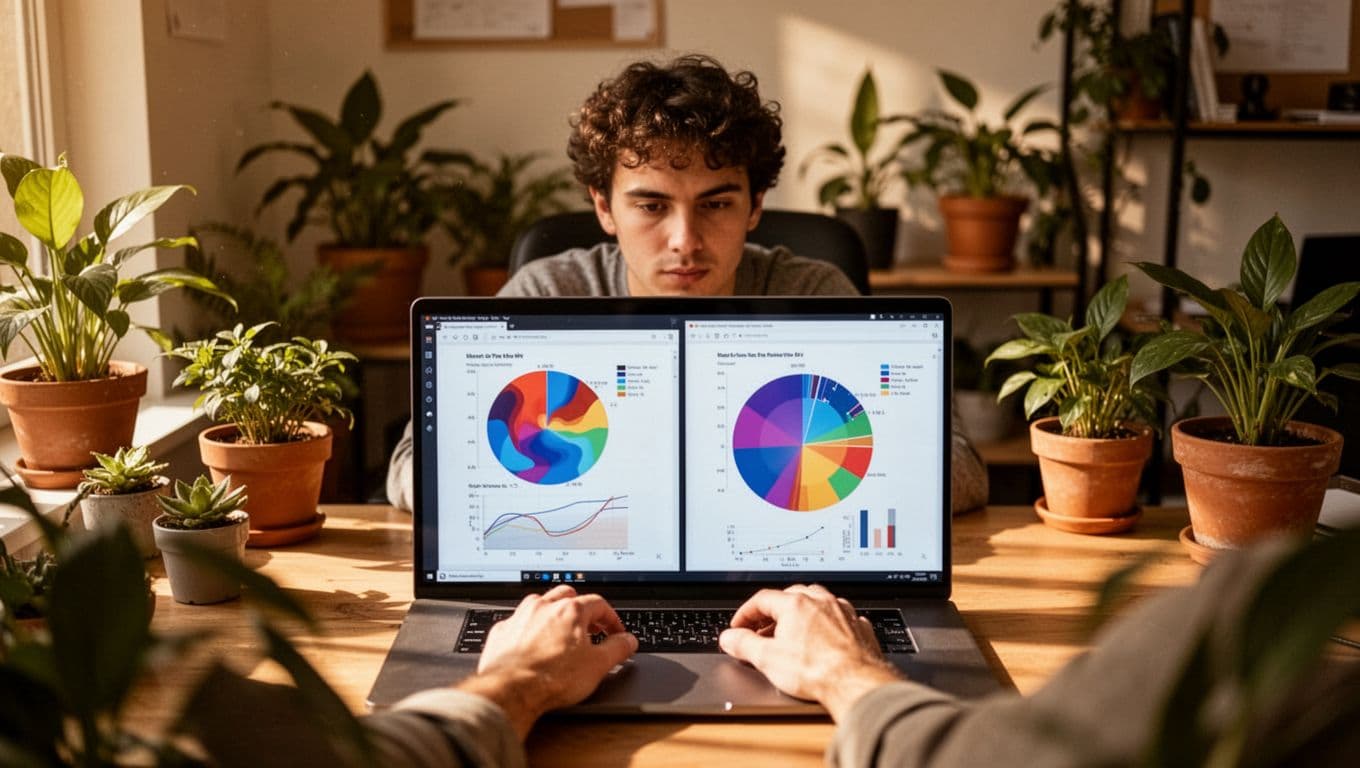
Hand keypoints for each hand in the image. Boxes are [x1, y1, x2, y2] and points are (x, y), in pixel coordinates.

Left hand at [456, 585, 636, 737]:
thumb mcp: (597, 666)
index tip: (615, 632)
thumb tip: (628, 641)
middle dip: (582, 609)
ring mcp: (520, 617)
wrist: (511, 691)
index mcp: (570, 611)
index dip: (611, 618)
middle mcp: (544, 607)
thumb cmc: (552, 678)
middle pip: (568, 595)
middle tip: (590, 627)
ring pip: (541, 603)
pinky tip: (533, 644)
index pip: (599, 604)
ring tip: (561, 632)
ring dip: (554, 613)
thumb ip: (617, 649)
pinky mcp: (502, 631)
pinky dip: (530, 628)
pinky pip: (519, 621)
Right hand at [718, 584, 901, 720]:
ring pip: (816, 601)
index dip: (745, 613)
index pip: (761, 599)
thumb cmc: (816, 671)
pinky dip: (826, 623)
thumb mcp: (768, 659)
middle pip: (789, 596)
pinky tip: (822, 637)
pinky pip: (838, 616)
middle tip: (762, 630)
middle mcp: (820, 601)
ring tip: (792, 631)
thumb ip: (744, 645)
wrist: (856, 684)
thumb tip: (730, 638)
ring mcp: (842, 612)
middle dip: (772, 612)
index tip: (739, 627)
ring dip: (801, 613)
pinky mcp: (858, 626)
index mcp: (795, 604)